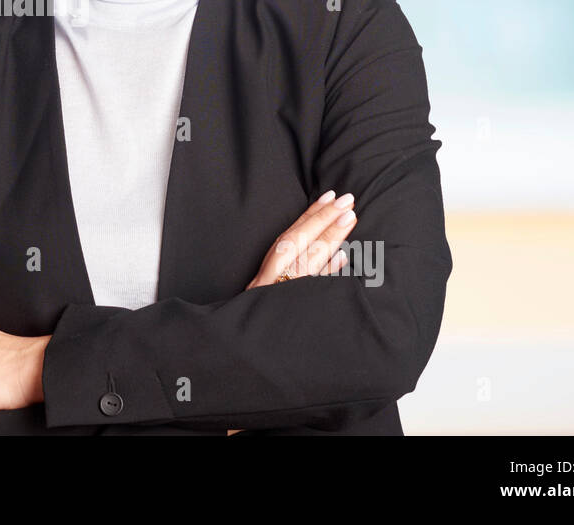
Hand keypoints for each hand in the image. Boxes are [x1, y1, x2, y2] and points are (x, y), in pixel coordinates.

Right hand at [227, 190, 355, 435]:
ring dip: (327, 239)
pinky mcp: (284, 318)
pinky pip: (308, 293)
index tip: (329, 197)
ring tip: (350, 218)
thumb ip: (296, 280)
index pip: (288, 239)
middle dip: (322, 221)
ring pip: (303, 264)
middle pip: (296, 246)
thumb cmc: (252, 332)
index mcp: (263, 280)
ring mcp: (277, 300)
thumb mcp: (269, 301)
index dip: (309, 217)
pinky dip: (324, 275)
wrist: (223, 375)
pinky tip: (343, 260)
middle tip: (348, 200)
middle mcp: (269, 287)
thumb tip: (338, 259)